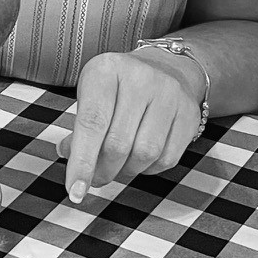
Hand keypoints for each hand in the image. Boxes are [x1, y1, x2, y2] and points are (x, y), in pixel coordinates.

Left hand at [60, 48, 202, 202]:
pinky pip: (167, 159)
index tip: (75, 189)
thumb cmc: (119, 87)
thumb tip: (68, 157)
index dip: (82, 161)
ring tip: (118, 166)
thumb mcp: (92, 94)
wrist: (166, 68)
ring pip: (144, 154)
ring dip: (127, 171)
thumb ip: (79, 128)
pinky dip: (149, 169)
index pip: (92, 122)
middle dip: (103, 171)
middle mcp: (140, 78)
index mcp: (106, 70)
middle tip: (96, 178)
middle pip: (118, 144)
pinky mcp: (189, 113)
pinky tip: (140, 159)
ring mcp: (169, 94)